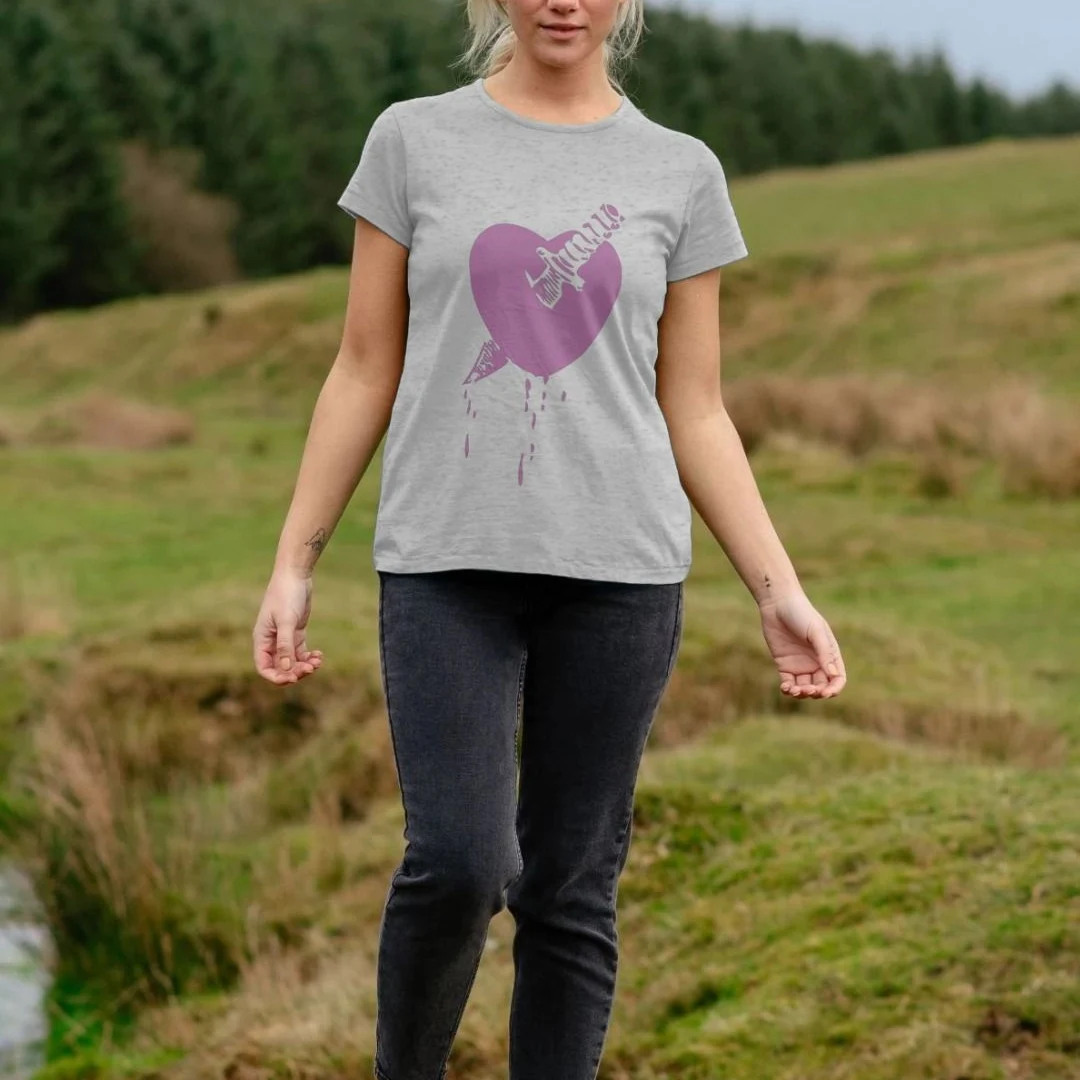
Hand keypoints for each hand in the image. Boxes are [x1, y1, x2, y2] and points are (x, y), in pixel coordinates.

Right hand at [253, 570, 323, 684]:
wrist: (295, 575)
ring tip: (318, 661)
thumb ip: (286, 644)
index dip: (276, 677)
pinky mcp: (296, 632)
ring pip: (293, 661)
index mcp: (262, 639)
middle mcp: (271, 641)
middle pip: (280, 667)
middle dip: (295, 671)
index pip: (264, 667)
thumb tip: (286, 668)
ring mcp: (284, 637)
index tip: (293, 679)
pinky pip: (301, 652)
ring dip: (305, 665)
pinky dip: (310, 657)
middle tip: (310, 668)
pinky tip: (319, 655)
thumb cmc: (286, 595)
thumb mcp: (286, 620)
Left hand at [759, 592, 845, 699]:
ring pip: (805, 688)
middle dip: (816, 693)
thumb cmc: (801, 613)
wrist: (778, 604)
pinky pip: (789, 683)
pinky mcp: (784, 665)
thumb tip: (832, 675)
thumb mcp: (815, 631)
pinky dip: (788, 689)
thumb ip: (824, 652)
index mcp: (830, 654)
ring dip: (802, 693)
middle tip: (808, 690)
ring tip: (795, 690)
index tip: (825, 693)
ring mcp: (800, 665)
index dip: (834, 689)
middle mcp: (817, 662)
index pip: (837, 678)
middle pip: (821, 687)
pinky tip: (786, 688)